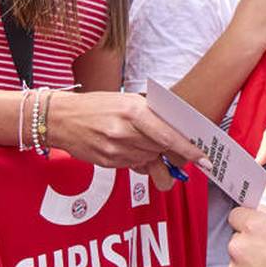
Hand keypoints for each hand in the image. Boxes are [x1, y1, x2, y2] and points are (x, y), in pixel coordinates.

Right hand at [45, 91, 210, 188]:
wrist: (62, 118)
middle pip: (160, 149)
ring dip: (150, 154)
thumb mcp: (126, 101)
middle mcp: (124, 130)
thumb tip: (177, 133)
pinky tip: (125, 147)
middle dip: (170, 152)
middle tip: (174, 150)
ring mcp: (114, 148)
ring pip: (148, 159)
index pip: (168, 135)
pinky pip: (132, 165)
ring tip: (137, 140)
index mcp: (133, 110)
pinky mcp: (107, 161)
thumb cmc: (97, 106)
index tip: (204, 158)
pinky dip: (135, 159)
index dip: (188, 149)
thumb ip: (151, 116)